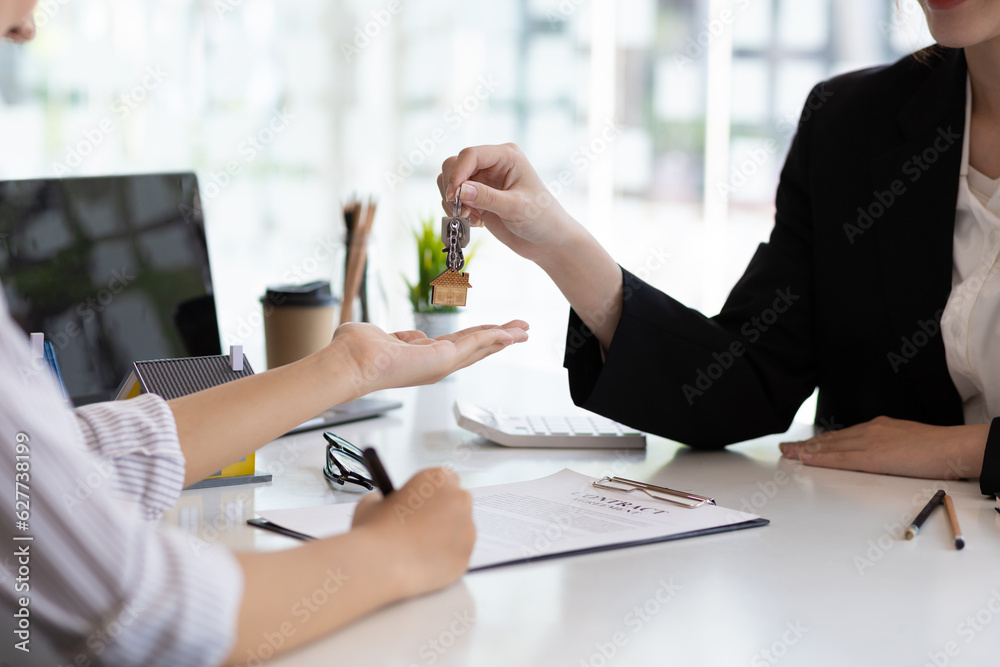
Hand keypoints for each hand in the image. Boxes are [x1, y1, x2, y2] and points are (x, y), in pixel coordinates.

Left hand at [329, 320, 528, 395]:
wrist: (350, 363)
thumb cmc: (355, 352)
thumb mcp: (384, 338)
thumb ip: (400, 337)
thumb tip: (411, 335)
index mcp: (422, 359)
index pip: (457, 346)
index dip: (479, 338)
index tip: (495, 331)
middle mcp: (434, 364)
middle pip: (476, 349)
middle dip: (500, 339)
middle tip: (522, 331)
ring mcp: (441, 363)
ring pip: (481, 346)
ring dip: (504, 336)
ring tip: (524, 329)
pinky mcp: (444, 358)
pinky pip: (476, 342)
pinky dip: (495, 337)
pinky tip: (510, 332)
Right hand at [351, 467, 474, 596]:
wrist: (380, 566)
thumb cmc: (374, 531)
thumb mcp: (371, 502)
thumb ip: (385, 498)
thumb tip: (387, 503)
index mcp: (437, 479)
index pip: (444, 479)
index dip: (432, 492)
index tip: (421, 503)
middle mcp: (458, 500)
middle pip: (456, 502)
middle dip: (443, 512)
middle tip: (421, 527)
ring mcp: (466, 529)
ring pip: (460, 530)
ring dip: (446, 536)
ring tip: (418, 550)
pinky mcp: (466, 556)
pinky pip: (458, 554)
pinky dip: (446, 558)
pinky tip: (424, 563)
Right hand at [438, 143, 577, 262]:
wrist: (547, 241)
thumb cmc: (542, 220)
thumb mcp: (516, 208)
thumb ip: (487, 198)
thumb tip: (459, 190)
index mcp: (506, 156)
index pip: (470, 155)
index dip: (458, 173)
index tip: (452, 196)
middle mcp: (492, 164)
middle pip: (454, 164)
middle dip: (452, 188)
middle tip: (463, 211)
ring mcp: (483, 180)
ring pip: (449, 180)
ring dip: (452, 201)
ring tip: (471, 218)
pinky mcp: (477, 197)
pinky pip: (453, 197)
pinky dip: (456, 210)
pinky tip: (476, 222)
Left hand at [779, 416, 986, 479]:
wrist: (951, 447)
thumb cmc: (936, 447)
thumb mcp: (906, 440)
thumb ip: (889, 445)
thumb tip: (881, 455)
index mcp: (878, 428)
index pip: (842, 435)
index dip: (821, 441)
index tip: (805, 444)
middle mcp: (869, 431)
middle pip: (831, 439)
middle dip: (807, 444)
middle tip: (786, 448)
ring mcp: (869, 442)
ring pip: (830, 446)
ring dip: (807, 450)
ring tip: (788, 453)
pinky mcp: (872, 456)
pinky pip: (840, 458)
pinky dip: (821, 458)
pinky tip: (806, 458)